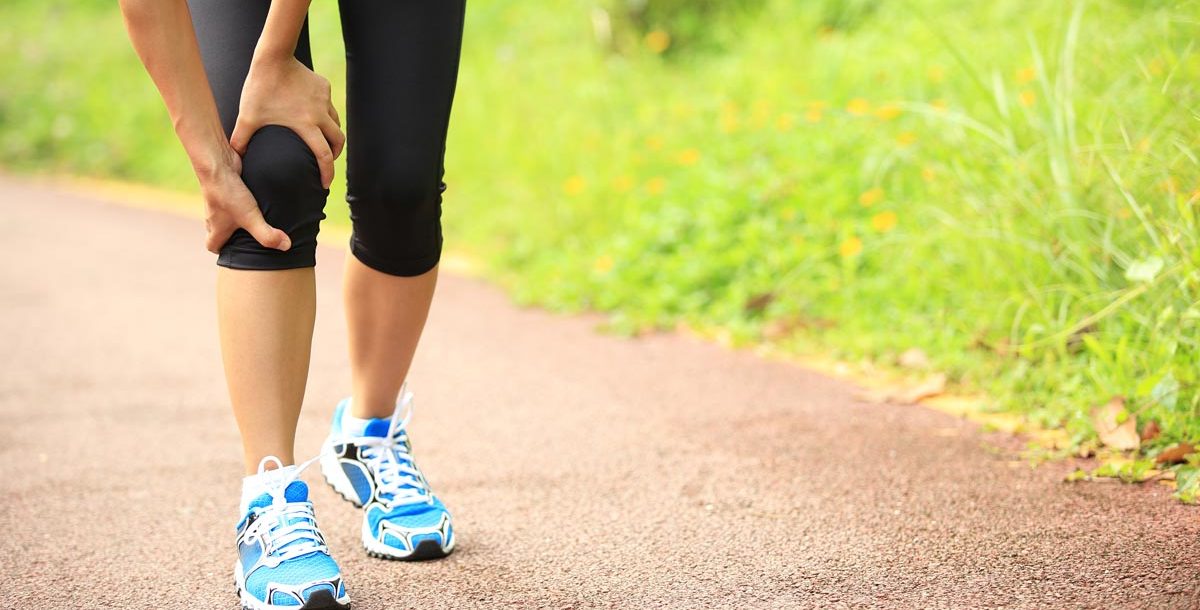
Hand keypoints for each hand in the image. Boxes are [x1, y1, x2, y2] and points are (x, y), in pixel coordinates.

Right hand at [197, 151, 291, 253]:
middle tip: (250, 239)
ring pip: (227, 214)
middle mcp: (214, 215)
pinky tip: (258, 199)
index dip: (222, 251)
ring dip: (239, 217)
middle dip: (233, 236)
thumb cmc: (228, 192)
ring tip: (258, 220)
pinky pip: (233, 199)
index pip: (212, 246)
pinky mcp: (227, 187)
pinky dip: (242, 201)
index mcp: (216, 228)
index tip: (235, 254)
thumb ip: (267, 234)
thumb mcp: (250, 217)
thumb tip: (286, 247)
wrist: (216, 162)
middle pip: (219, 231)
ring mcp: (219, 201)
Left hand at [230, 55, 343, 187]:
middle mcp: (320, 114)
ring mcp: (324, 99)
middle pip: (339, 141)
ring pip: (336, 122)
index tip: (325, 184)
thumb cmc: (259, 88)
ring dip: (332, 134)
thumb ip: (240, 140)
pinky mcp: (324, 86)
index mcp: (306, 125)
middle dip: (335, 155)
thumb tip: (234, 159)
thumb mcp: (248, 117)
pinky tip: (315, 113)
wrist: (273, 58)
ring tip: (323, 140)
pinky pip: (329, 104)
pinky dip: (325, 114)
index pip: (324, 156)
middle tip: (327, 162)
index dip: (327, 173)